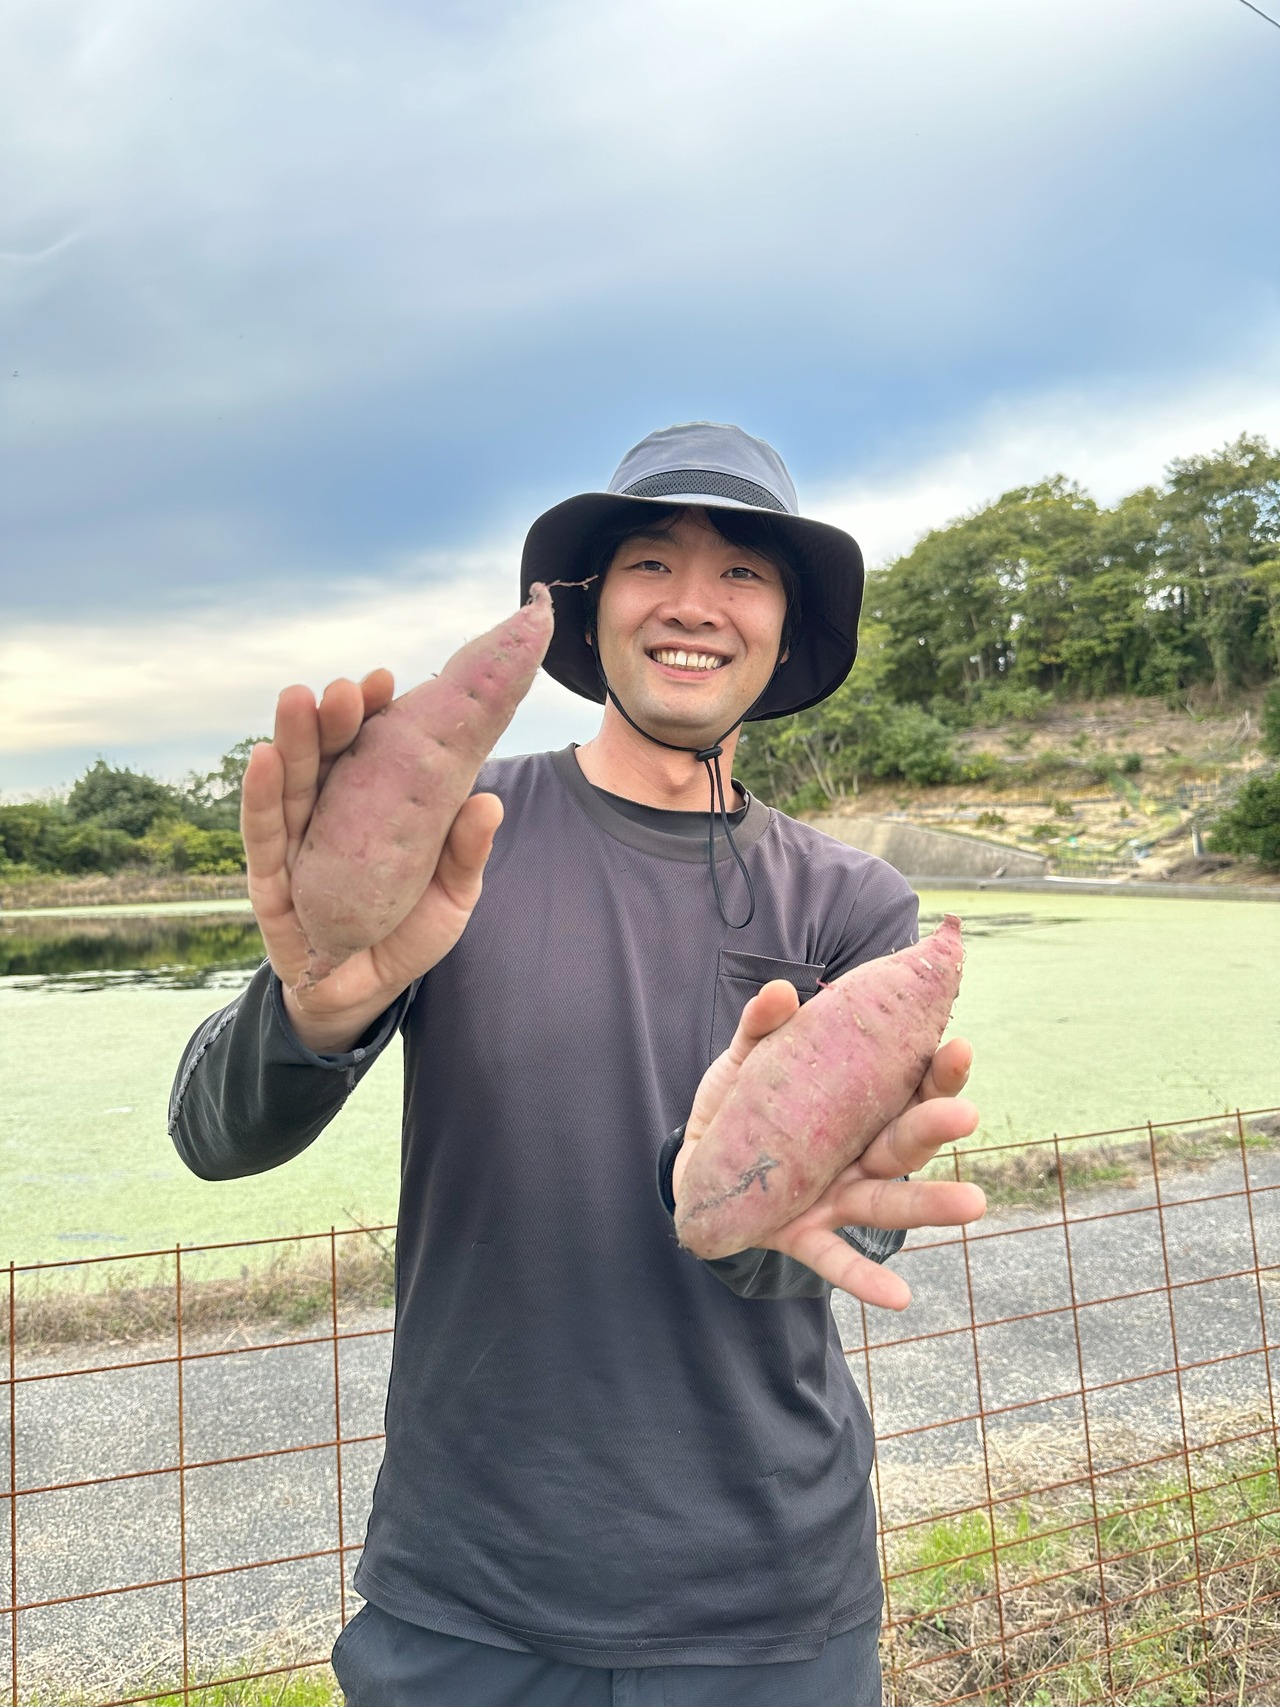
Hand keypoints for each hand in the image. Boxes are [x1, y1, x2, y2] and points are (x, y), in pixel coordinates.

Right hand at [241, 671, 503, 1052]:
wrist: (366, 995)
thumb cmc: (409, 932)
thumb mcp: (452, 896)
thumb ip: (466, 854)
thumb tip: (490, 802)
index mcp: (376, 805)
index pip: (375, 750)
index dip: (379, 715)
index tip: (390, 681)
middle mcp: (333, 812)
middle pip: (331, 756)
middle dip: (336, 719)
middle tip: (348, 690)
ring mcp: (298, 842)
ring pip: (293, 783)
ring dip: (295, 740)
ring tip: (299, 700)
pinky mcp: (270, 878)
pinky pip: (264, 833)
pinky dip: (261, 794)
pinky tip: (263, 756)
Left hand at [672, 980, 985, 1308]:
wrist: (698, 1173)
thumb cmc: (739, 1112)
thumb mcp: (745, 1064)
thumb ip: (763, 1029)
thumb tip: (781, 992)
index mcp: (857, 1109)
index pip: (908, 1088)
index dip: (936, 1071)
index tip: (959, 1046)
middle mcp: (860, 1157)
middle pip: (905, 1142)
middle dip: (936, 1127)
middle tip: (965, 1114)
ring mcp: (837, 1200)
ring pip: (888, 1204)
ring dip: (930, 1207)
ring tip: (973, 1205)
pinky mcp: (805, 1237)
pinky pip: (839, 1261)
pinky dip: (866, 1280)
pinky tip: (901, 1298)